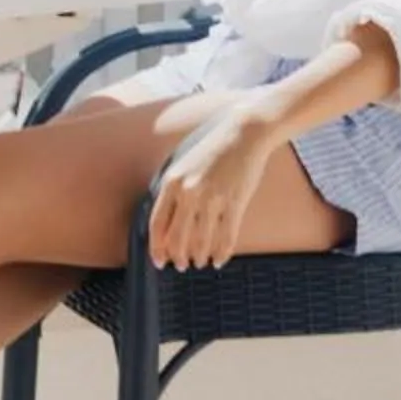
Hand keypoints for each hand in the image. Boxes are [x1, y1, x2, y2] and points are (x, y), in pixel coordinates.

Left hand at [147, 93, 281, 270]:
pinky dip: (222, 253)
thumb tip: (165, 222)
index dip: (157, 248)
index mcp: (172, 182)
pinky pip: (226, 237)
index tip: (159, 261)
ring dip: (200, 257)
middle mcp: (189, 192)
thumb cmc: (211, 148)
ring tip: (200, 262)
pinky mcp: (235, 202)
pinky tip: (219, 260)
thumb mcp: (182, 164)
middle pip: (177, 238)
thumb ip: (172, 190)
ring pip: (201, 241)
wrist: (243, 134)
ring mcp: (213, 198)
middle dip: (178, 257)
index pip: (157, 224)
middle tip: (181, 266)